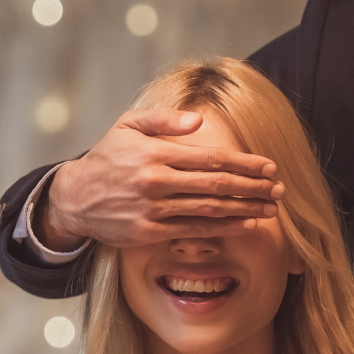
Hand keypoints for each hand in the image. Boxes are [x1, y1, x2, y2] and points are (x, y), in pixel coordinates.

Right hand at [38, 108, 283, 250]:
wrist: (75, 197)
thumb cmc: (108, 157)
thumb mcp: (129, 125)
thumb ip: (165, 120)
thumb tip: (199, 121)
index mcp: (155, 153)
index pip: (210, 158)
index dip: (244, 164)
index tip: (269, 167)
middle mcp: (156, 182)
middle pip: (216, 185)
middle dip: (253, 187)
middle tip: (279, 189)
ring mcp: (153, 210)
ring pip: (210, 210)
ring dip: (245, 209)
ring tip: (270, 208)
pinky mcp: (149, 232)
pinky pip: (194, 230)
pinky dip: (224, 228)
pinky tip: (245, 224)